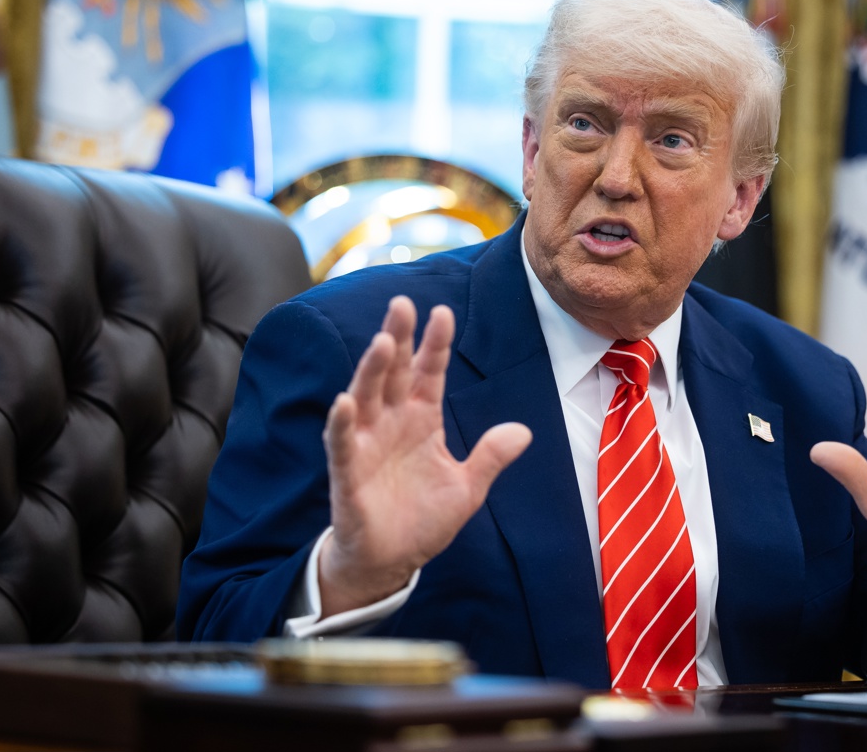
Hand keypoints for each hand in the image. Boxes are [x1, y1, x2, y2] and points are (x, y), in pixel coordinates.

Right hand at [318, 296, 531, 615]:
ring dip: (371, 370)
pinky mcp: (347, 474)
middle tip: (402, 303)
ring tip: (381, 341)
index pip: (429, 373)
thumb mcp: (467, 488)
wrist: (391, 562)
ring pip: (367, 397)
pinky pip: (343, 444)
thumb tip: (523, 431)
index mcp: (421, 419)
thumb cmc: (423, 519)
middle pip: (393, 372)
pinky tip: (344, 402)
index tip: (443, 312)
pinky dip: (343, 424)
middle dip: (397, 338)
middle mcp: (391, 423)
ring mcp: (367, 445)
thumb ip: (490, 457)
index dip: (435, 344)